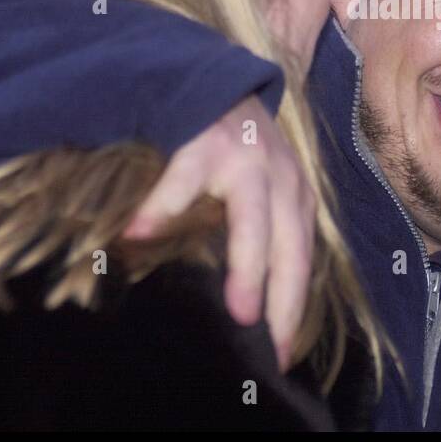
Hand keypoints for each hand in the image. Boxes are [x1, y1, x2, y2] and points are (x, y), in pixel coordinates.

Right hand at [121, 96, 314, 371]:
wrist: (215, 86)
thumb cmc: (240, 155)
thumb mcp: (269, 193)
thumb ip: (268, 237)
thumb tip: (257, 307)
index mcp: (296, 200)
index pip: (301, 262)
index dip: (293, 308)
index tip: (282, 355)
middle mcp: (281, 181)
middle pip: (287, 246)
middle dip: (281, 296)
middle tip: (267, 340)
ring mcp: (245, 160)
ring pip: (252, 219)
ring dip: (248, 265)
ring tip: (239, 310)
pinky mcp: (204, 142)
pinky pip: (182, 180)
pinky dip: (162, 207)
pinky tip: (139, 235)